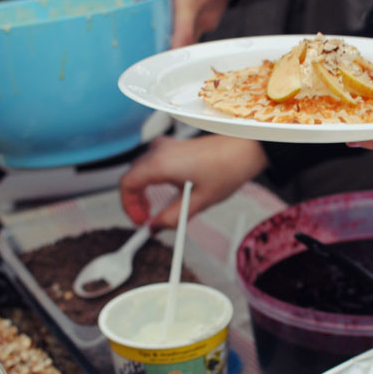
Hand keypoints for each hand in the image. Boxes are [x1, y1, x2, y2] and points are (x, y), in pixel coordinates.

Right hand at [120, 135, 267, 227]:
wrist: (246, 148)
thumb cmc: (227, 168)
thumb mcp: (199, 202)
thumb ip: (172, 218)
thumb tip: (156, 227)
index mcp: (160, 164)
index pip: (126, 185)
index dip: (128, 207)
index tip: (140, 220)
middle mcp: (160, 152)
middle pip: (132, 177)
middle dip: (137, 201)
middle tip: (149, 218)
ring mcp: (167, 146)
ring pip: (142, 170)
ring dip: (145, 190)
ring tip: (160, 208)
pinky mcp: (175, 146)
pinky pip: (153, 162)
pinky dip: (154, 179)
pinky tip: (170, 192)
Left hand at [137, 0, 237, 48]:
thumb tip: (139, 1)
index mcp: (190, 3)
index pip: (180, 39)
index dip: (166, 55)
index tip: (151, 60)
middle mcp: (202, 18)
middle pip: (179, 42)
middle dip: (161, 42)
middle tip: (142, 38)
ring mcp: (208, 21)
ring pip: (185, 36)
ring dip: (170, 33)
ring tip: (155, 22)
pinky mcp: (210, 20)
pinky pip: (191, 29)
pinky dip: (180, 25)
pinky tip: (172, 13)